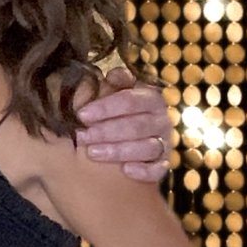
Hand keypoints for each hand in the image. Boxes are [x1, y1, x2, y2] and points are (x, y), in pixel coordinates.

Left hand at [75, 67, 171, 181]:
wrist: (134, 136)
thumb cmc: (121, 111)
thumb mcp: (120, 91)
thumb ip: (118, 81)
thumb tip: (112, 76)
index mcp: (151, 99)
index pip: (131, 101)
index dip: (106, 108)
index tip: (82, 115)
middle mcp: (162, 120)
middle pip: (137, 126)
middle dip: (107, 131)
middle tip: (82, 136)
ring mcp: (164, 143)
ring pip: (147, 148)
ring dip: (118, 151)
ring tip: (93, 153)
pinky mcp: (162, 163)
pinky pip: (158, 170)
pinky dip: (144, 171)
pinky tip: (126, 170)